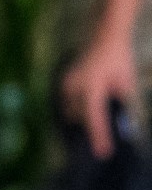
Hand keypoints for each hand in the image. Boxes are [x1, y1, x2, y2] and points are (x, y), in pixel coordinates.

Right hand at [61, 33, 140, 158]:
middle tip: (103, 140)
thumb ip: (120, 104)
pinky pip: (69, 103)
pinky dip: (77, 108)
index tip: (103, 152)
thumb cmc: (119, 59)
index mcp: (92, 88)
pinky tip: (87, 104)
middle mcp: (75, 88)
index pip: (95, 119)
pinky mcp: (65, 83)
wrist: (107, 37)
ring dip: (84, 115)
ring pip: (73, 112)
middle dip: (93, 124)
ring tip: (97, 115)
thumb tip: (119, 125)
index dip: (99, 137)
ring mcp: (67, 85)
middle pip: (82, 117)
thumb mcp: (125, 83)